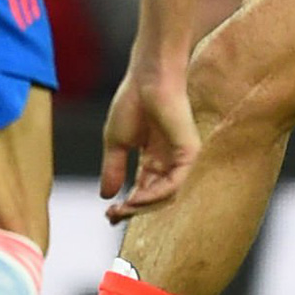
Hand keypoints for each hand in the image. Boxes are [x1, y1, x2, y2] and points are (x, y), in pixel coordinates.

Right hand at [99, 65, 201, 221]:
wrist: (147, 78)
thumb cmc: (133, 100)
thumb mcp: (116, 142)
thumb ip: (113, 169)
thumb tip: (106, 195)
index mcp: (154, 158)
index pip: (143, 190)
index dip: (127, 205)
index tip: (109, 214)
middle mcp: (169, 161)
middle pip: (154, 197)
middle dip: (134, 209)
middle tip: (114, 216)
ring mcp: (180, 158)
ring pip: (165, 195)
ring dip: (143, 205)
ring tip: (123, 208)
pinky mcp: (188, 153)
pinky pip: (174, 183)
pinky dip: (155, 193)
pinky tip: (136, 197)